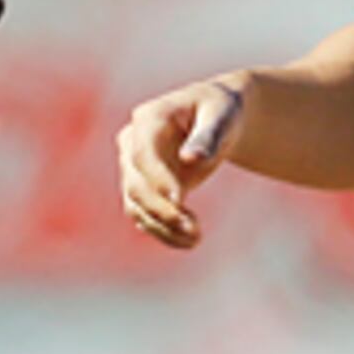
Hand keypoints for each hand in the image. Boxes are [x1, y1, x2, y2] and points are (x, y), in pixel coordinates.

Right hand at [116, 73, 247, 248]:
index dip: (157, 178)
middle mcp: (131, 142)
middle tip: (195, 229)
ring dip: (163, 227)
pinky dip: (164, 233)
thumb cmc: (220, 111)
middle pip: (135, 184)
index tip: (179, 200)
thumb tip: (190, 159)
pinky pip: (145, 216)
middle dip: (162, 210)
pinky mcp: (142, 189)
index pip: (142, 153)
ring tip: (196, 239)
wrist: (215, 119)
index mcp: (148, 118)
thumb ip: (208, 136)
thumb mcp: (222, 116)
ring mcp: (132, 167)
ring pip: (136, 205)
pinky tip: (190, 241)